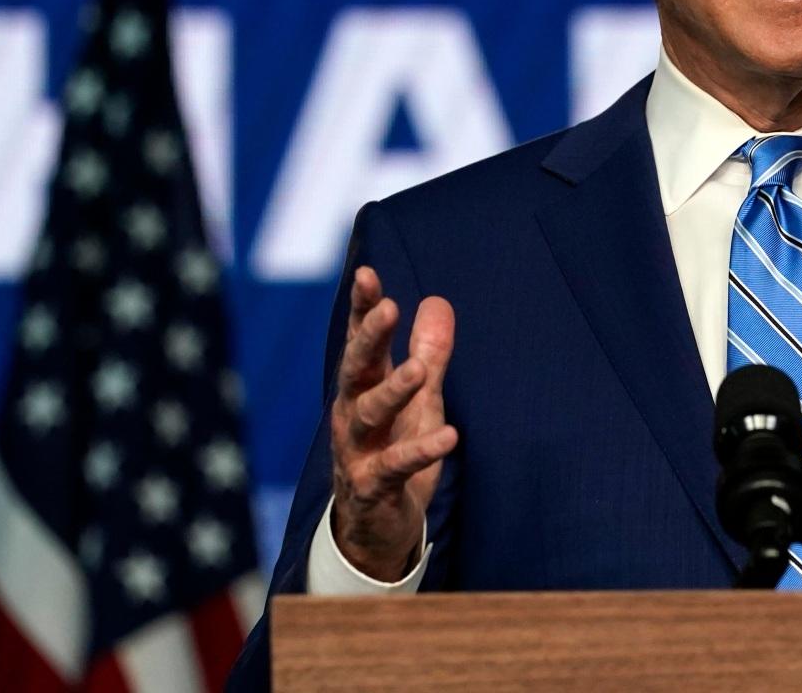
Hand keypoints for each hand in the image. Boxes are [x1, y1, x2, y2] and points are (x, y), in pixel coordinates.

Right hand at [328, 266, 458, 580]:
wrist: (375, 527)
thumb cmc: (394, 451)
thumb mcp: (418, 400)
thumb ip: (428, 353)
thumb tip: (437, 301)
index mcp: (363, 388)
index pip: (361, 342)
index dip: (363, 309)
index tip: (368, 274)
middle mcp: (352, 415)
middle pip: (356, 370)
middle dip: (369, 339)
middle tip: (387, 308)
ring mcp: (358, 451)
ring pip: (369, 415)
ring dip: (393, 390)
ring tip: (419, 370)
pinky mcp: (372, 487)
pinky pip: (394, 466)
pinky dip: (420, 451)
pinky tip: (449, 435)